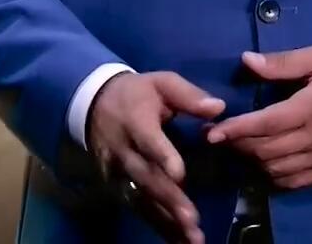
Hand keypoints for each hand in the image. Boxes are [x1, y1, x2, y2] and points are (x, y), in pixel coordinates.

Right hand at [87, 71, 226, 243]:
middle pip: (146, 177)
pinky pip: (137, 206)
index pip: (148, 141)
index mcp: (136, 121)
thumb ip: (189, 96)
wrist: (93, 103)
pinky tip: (177, 240)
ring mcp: (117, 171)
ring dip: (165, 219)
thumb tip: (218, 108)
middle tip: (191, 220)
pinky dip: (157, 224)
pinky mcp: (116, 184)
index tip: (179, 175)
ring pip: (141, 197)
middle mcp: (124, 150)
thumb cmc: (136, 94)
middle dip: (169, 199)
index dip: (162, 157)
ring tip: (189, 238)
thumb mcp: (161, 83)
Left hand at [205, 47, 311, 189]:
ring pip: (278, 168)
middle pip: (267, 149)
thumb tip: (247, 61)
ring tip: (239, 146)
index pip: (266, 124)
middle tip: (220, 135)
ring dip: (254, 160)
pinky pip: (297, 181)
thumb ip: (284, 62)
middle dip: (238, 144)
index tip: (211, 131)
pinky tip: (265, 163)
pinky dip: (276, 176)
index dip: (235, 129)